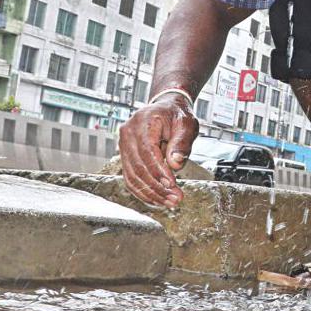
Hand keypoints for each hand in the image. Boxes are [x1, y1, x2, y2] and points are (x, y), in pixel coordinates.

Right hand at [119, 92, 197, 207]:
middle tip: (175, 199)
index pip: (148, 152)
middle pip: (139, 167)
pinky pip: (130, 177)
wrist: (165, 108)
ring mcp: (123, 145)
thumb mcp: (186, 124)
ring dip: (151, 193)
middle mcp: (128, 134)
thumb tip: (175, 165)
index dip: (159, 171)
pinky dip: (143, 191)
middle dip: (157, 187)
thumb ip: (182, 143)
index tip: (172, 185)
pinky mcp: (125, 156)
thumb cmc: (176, 115)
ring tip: (169, 202)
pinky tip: (156, 199)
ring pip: (133, 176)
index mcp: (142, 122)